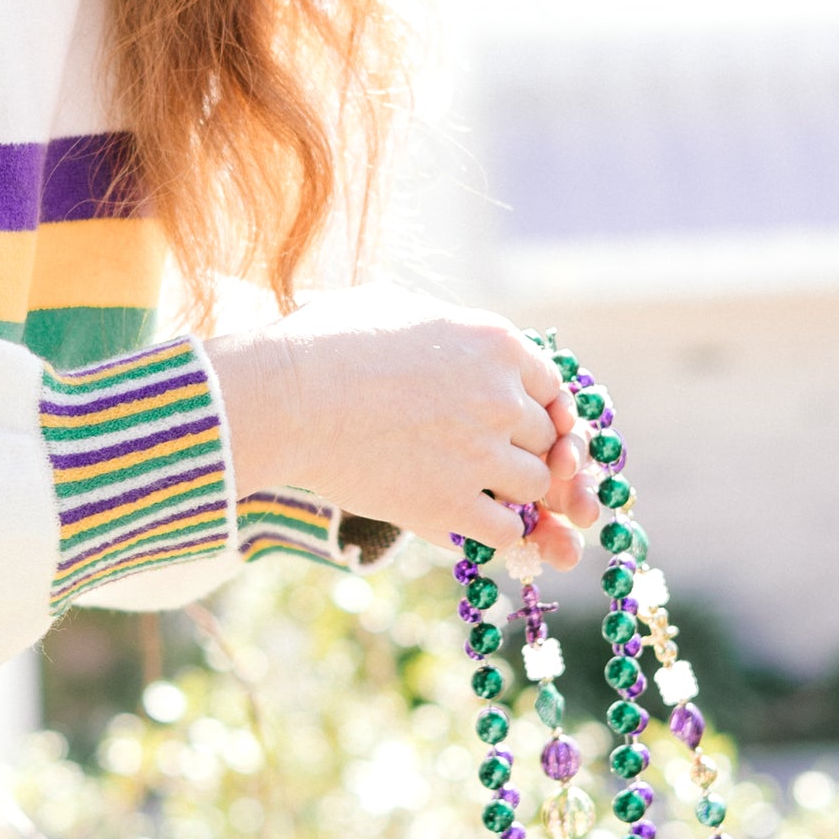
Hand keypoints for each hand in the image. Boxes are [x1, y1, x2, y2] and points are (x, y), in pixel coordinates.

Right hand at [203, 297, 598, 569]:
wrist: (285, 397)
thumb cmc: (326, 342)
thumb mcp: (397, 307)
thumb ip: (445, 327)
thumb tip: (453, 335)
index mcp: (494, 341)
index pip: (552, 386)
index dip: (535, 410)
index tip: (512, 424)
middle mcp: (501, 396)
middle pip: (545, 438)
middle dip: (517, 450)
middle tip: (478, 457)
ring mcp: (481, 453)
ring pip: (534, 486)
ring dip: (508, 491)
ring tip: (466, 486)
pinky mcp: (451, 504)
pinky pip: (507, 531)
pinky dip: (491, 530)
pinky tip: (458, 516)